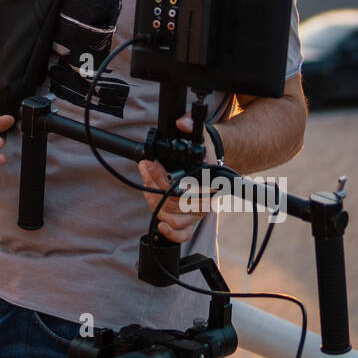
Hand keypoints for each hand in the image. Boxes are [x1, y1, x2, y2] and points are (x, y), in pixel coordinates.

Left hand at [137, 113, 212, 243]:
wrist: (212, 163)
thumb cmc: (205, 152)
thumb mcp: (200, 136)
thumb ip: (192, 125)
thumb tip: (182, 122)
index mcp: (208, 182)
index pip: (183, 186)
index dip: (160, 176)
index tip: (148, 163)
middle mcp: (205, 200)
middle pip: (174, 202)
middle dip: (153, 183)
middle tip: (145, 166)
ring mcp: (198, 213)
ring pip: (173, 216)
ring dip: (154, 200)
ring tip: (146, 180)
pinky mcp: (192, 221)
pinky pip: (185, 235)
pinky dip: (172, 233)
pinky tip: (161, 225)